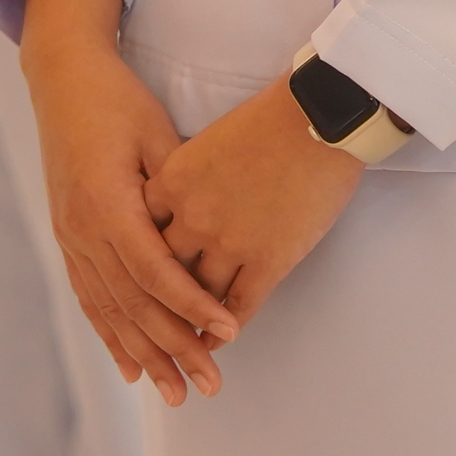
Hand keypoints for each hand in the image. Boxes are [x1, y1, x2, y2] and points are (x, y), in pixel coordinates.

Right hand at [21, 0, 240, 402]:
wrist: (63, 81)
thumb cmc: (119, 100)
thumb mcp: (155, 133)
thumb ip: (176, 188)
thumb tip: (209, 236)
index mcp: (105, 201)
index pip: (153, 271)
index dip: (191, 305)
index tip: (228, 332)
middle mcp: (81, 229)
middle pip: (132, 304)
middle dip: (173, 349)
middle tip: (211, 386)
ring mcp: (69, 237)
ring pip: (109, 311)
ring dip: (144, 356)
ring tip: (176, 394)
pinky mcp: (67, 239)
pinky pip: (90, 298)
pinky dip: (111, 336)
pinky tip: (130, 369)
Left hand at [143, 78, 365, 324]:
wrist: (319, 115)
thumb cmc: (270, 116)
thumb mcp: (209, 140)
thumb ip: (188, 175)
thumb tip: (181, 201)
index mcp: (173, 181)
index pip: (140, 231)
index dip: (138, 255)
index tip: (137, 273)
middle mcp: (192, 218)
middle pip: (162, 269)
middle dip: (158, 297)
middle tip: (153, 320)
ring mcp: (229, 243)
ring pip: (198, 295)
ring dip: (191, 320)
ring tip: (185, 340)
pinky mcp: (268, 261)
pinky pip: (238, 307)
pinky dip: (225, 327)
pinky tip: (221, 338)